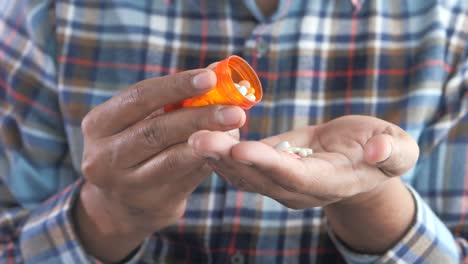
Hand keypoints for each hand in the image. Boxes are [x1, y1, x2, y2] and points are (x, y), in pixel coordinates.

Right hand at [76, 67, 245, 261]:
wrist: (121, 204)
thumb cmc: (136, 147)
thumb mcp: (138, 121)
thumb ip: (172, 98)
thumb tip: (217, 70)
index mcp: (98, 125)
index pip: (138, 98)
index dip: (176, 86)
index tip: (210, 77)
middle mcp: (104, 157)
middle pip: (156, 131)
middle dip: (200, 116)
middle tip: (234, 110)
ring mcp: (127, 185)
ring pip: (173, 159)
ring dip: (209, 140)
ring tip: (236, 127)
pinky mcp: (152, 204)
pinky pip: (188, 178)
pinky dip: (210, 159)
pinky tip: (228, 147)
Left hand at [188, 115, 418, 208]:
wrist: (358, 161)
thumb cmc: (380, 152)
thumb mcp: (397, 149)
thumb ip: (392, 151)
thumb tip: (379, 152)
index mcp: (328, 183)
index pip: (294, 177)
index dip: (268, 164)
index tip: (241, 148)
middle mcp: (297, 189)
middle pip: (257, 177)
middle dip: (227, 158)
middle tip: (196, 138)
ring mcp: (279, 182)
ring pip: (242, 173)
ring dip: (215, 155)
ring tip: (189, 133)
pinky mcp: (267, 169)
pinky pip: (240, 163)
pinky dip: (219, 150)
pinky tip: (199, 131)